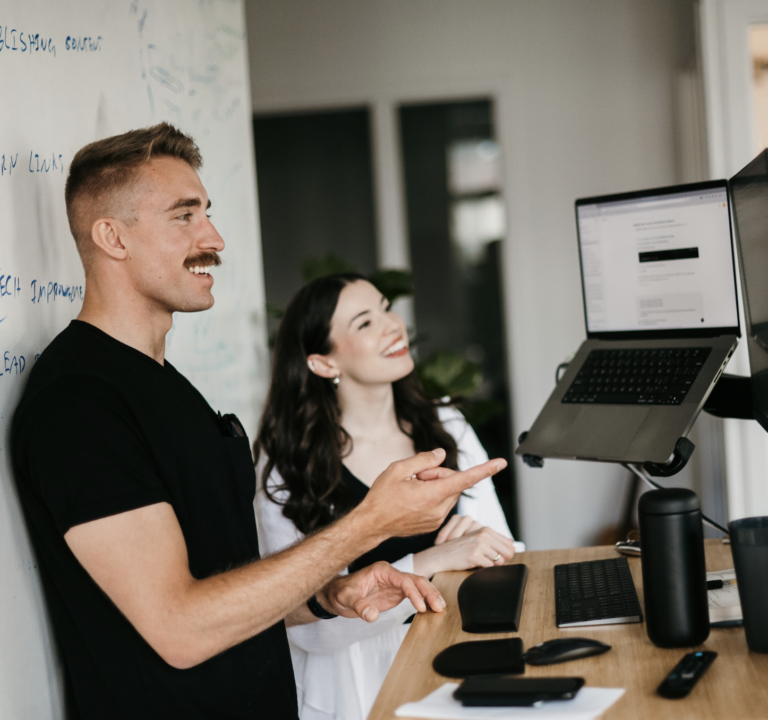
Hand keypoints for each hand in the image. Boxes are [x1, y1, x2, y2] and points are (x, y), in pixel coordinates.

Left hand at [318, 561, 445, 621]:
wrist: (335, 594)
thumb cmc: (340, 592)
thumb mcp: (346, 599)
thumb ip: (359, 606)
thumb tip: (372, 616)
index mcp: (382, 571)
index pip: (403, 580)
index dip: (414, 592)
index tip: (420, 606)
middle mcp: (391, 575)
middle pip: (416, 580)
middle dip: (429, 592)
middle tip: (439, 606)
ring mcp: (395, 584)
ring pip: (418, 586)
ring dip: (430, 595)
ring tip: (441, 608)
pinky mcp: (396, 594)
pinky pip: (414, 595)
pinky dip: (424, 601)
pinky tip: (432, 609)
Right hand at [358, 449, 506, 540]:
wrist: (371, 525)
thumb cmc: (381, 496)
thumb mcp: (398, 469)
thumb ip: (423, 459)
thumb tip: (441, 455)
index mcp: (433, 494)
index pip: (465, 479)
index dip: (485, 470)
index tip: (501, 463)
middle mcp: (439, 509)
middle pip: (453, 482)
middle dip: (439, 474)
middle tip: (417, 474)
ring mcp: (437, 519)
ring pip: (448, 493)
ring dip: (436, 485)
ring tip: (412, 487)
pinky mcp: (433, 524)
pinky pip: (442, 504)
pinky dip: (432, 496)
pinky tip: (412, 499)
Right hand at [414, 521, 515, 576]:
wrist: (441, 555)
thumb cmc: (460, 550)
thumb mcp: (476, 540)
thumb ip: (494, 542)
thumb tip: (513, 547)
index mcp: (486, 530)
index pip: (509, 544)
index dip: (505, 554)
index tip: (496, 557)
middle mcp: (484, 535)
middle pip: (508, 553)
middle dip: (501, 561)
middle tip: (488, 561)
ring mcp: (479, 545)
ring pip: (499, 561)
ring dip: (490, 565)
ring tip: (478, 562)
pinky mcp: (475, 555)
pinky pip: (489, 567)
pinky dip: (484, 569)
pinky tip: (474, 565)